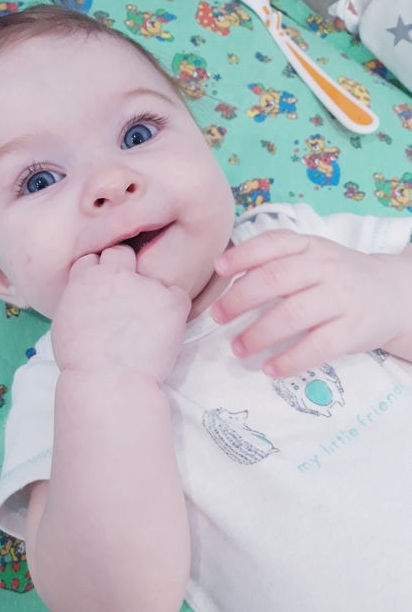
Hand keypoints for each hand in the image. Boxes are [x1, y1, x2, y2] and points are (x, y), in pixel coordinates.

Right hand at [52, 245, 190, 383]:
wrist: (108, 382)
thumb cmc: (82, 362)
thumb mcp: (64, 321)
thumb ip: (79, 297)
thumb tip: (89, 294)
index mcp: (85, 278)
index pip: (93, 258)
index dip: (99, 272)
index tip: (104, 290)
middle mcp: (115, 274)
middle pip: (121, 253)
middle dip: (123, 269)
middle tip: (127, 298)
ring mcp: (145, 286)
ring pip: (153, 275)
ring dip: (151, 292)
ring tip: (146, 323)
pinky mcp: (171, 301)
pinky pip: (179, 294)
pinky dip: (174, 308)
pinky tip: (163, 328)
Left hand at [211, 229, 409, 377]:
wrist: (393, 294)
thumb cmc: (337, 278)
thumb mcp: (312, 258)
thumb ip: (275, 263)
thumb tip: (227, 281)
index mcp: (310, 247)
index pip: (274, 243)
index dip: (243, 254)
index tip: (218, 268)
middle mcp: (326, 267)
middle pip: (276, 278)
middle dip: (240, 298)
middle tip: (218, 316)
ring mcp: (342, 298)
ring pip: (293, 314)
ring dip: (259, 334)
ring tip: (238, 348)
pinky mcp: (354, 330)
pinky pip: (318, 347)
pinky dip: (290, 360)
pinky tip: (270, 369)